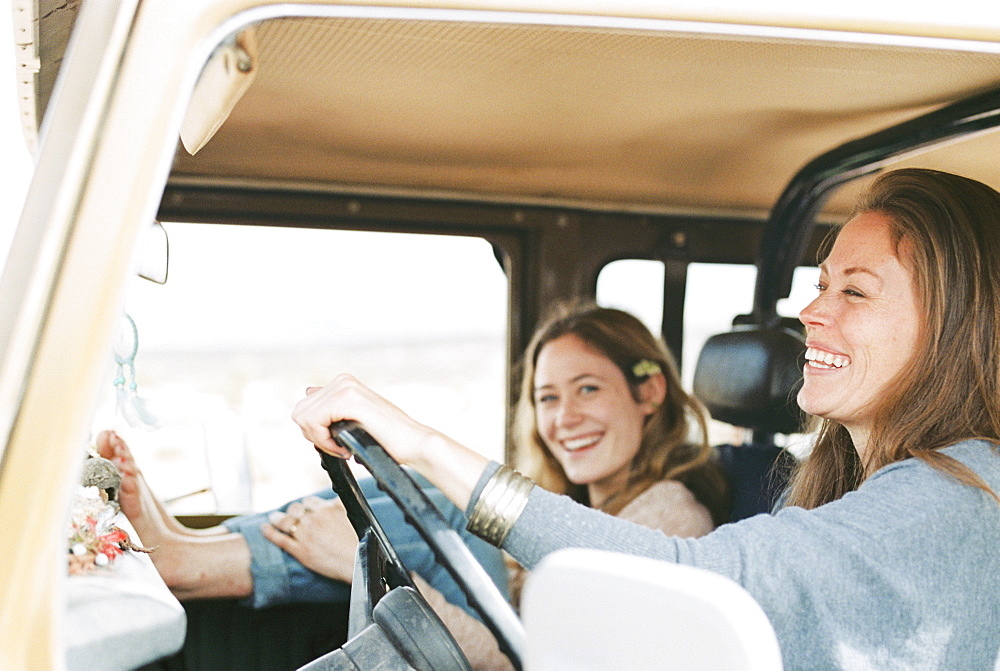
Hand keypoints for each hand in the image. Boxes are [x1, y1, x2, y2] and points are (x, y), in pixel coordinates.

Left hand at [261, 495, 357, 582]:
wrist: (357, 563)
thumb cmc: (359, 542)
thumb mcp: (352, 515)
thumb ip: (339, 506)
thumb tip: (334, 500)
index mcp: (327, 509)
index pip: (309, 501)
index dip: (305, 505)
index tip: (304, 508)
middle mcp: (314, 520)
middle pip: (295, 509)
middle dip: (291, 511)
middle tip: (289, 514)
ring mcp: (305, 535)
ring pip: (284, 522)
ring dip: (276, 518)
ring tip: (272, 518)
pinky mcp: (300, 551)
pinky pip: (280, 539)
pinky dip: (269, 532)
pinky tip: (264, 528)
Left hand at [291, 374, 432, 466]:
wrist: (414, 443)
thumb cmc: (387, 438)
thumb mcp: (353, 418)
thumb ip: (330, 404)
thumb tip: (308, 391)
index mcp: (343, 383)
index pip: (304, 408)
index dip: (316, 432)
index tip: (338, 443)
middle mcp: (342, 380)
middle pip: (300, 413)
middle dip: (316, 436)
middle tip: (341, 447)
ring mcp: (345, 386)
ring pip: (304, 418)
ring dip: (322, 441)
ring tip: (346, 447)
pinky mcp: (348, 399)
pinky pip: (314, 422)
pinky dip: (326, 441)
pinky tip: (347, 447)